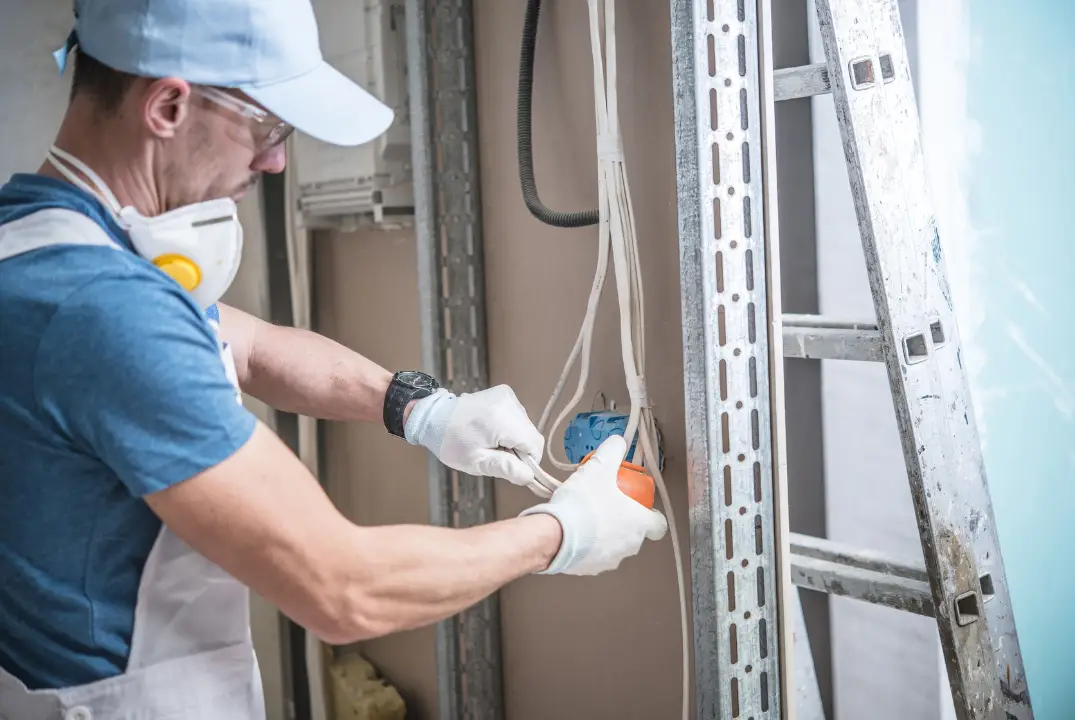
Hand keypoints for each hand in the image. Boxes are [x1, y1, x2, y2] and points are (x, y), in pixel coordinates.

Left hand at [405, 384, 544, 487]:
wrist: (434, 417)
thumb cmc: (452, 442)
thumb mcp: (476, 462)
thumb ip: (506, 468)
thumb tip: (529, 477)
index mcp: (502, 420)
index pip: (535, 444)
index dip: (528, 460)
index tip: (510, 466)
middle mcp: (509, 403)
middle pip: (531, 435)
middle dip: (519, 449)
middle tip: (495, 454)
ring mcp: (508, 396)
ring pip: (525, 426)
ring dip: (514, 438)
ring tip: (490, 441)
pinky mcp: (504, 393)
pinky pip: (518, 416)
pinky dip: (509, 427)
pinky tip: (491, 430)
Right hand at [518, 435, 667, 575]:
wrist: (554, 535)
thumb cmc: (583, 504)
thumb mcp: (599, 468)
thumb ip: (612, 451)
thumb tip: (618, 442)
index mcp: (638, 524)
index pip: (658, 525)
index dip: (652, 515)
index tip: (641, 507)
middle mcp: (629, 546)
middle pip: (635, 534)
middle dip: (624, 521)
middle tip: (608, 505)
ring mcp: (610, 560)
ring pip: (615, 546)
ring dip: (606, 534)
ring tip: (587, 518)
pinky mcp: (590, 569)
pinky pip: (594, 556)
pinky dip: (588, 546)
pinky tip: (574, 532)